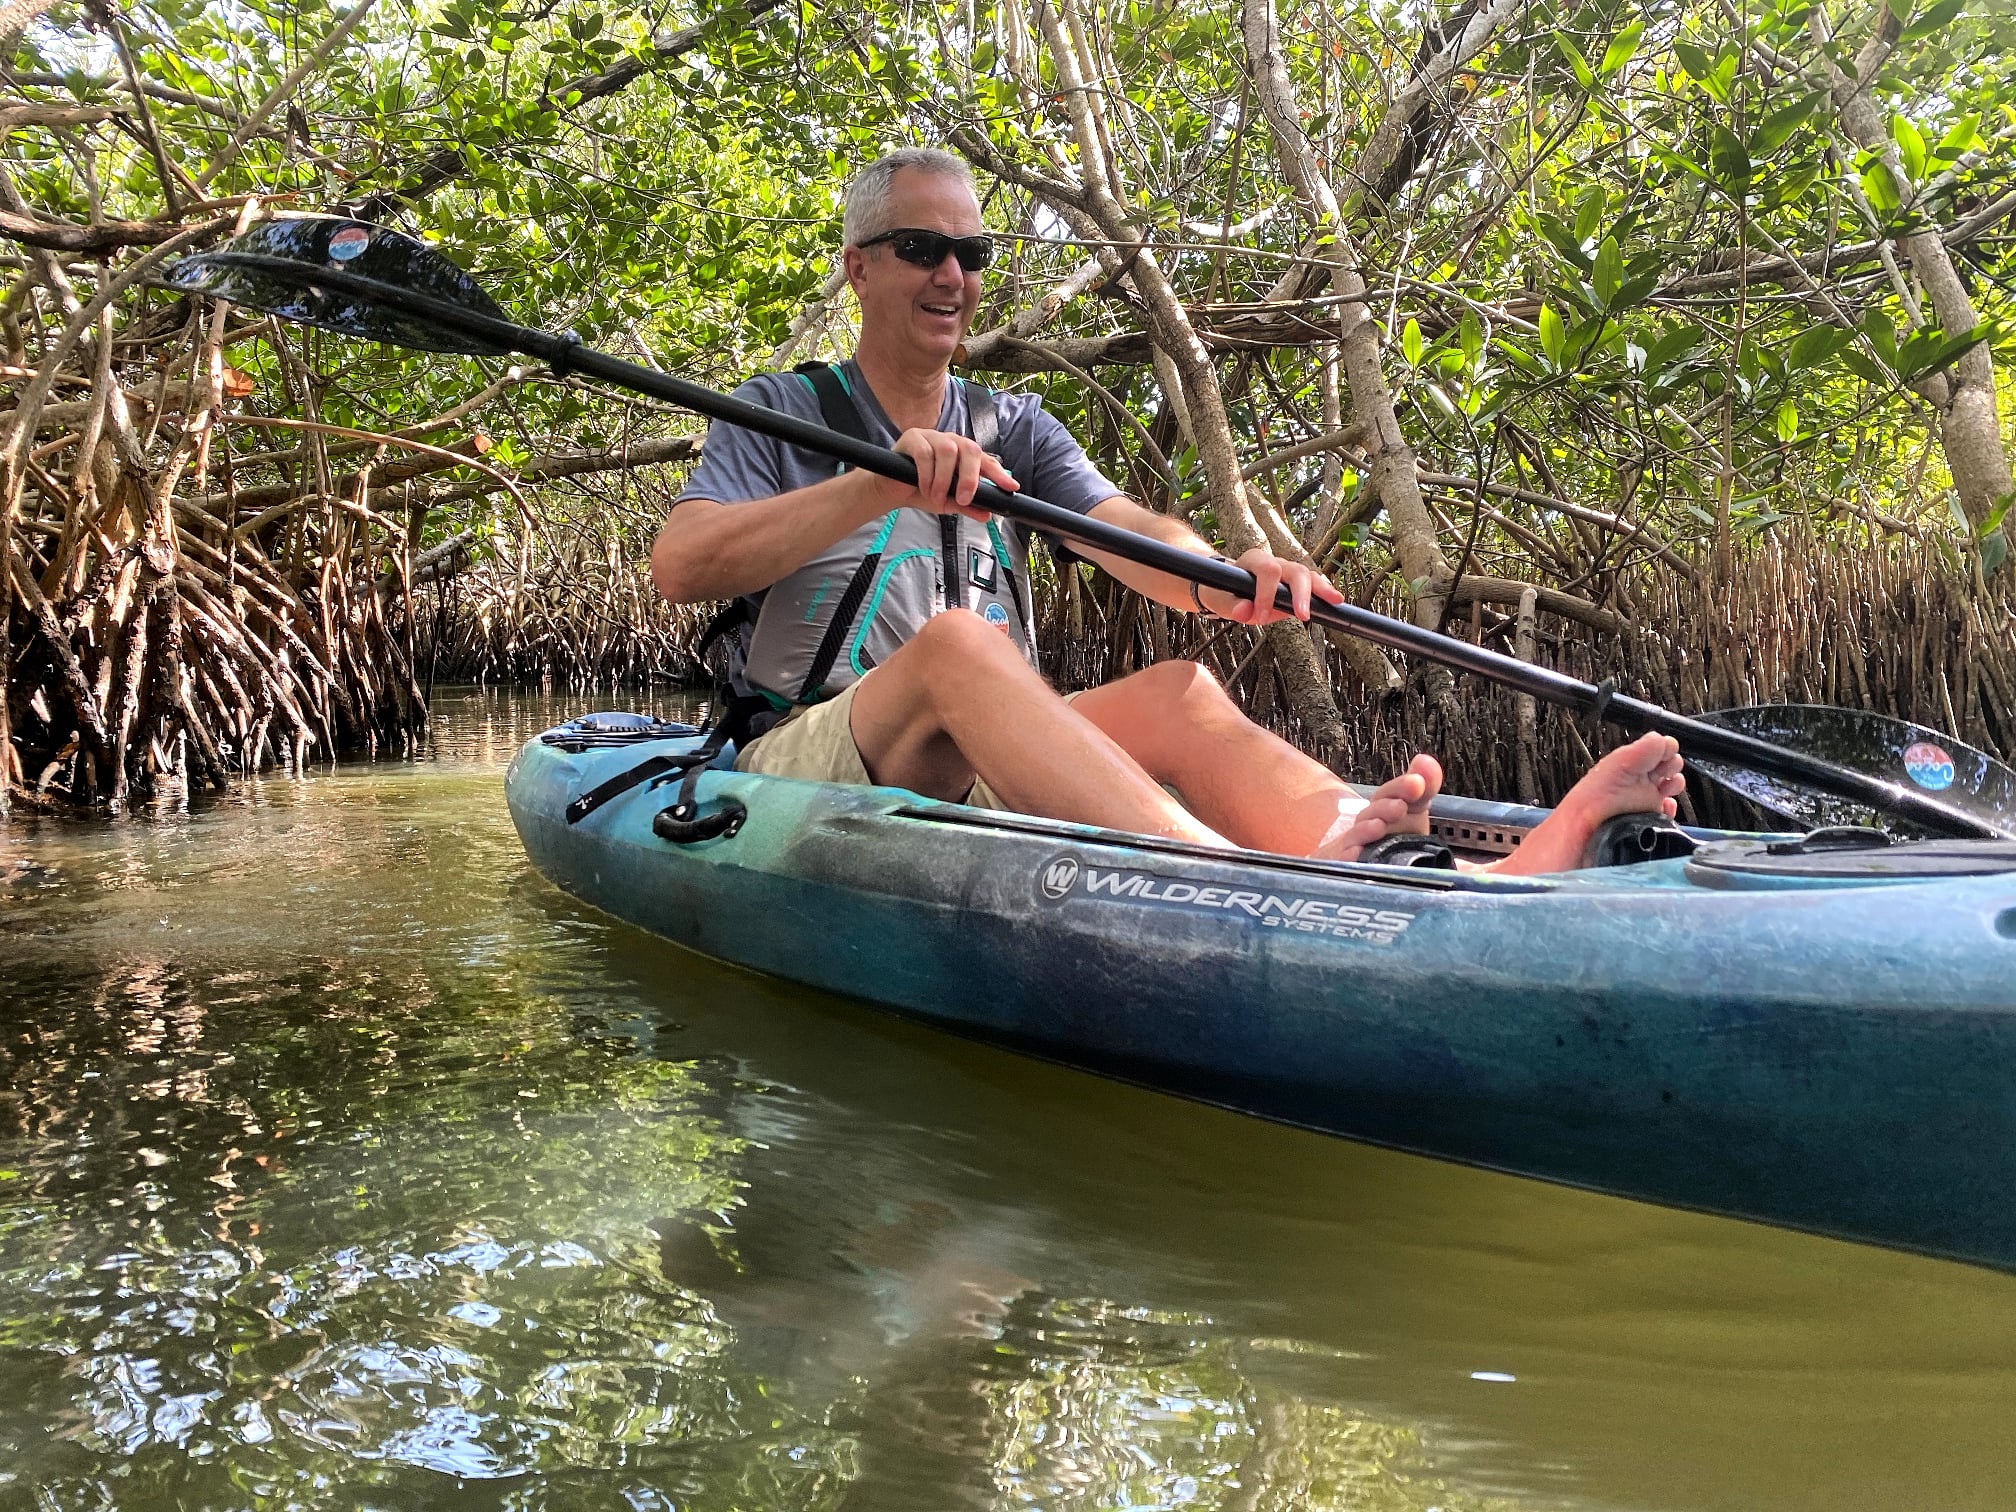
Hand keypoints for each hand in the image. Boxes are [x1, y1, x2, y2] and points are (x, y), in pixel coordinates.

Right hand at [870, 428, 1019, 521]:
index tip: (1010, 487)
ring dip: (943, 478)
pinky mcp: (912, 438)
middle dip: (970, 476)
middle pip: (969, 448)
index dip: (999, 472)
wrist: (890, 491)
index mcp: (962, 454)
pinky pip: (924, 453)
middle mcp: (950, 441)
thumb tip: (987, 515)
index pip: (985, 459)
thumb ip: (966, 507)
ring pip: (947, 449)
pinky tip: (923, 488)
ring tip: (936, 497)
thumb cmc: (920, 491)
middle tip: (964, 499)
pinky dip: (926, 474)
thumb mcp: (947, 503)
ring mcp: (931, 436)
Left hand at [1197, 547, 1343, 623]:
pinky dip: (1323, 590)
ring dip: (1321, 588)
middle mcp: (1274, 560)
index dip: (1266, 594)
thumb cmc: (1227, 593)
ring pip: (1307, 574)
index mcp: (1254, 560)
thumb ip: (1233, 607)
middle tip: (1303, 616)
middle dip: (1300, 593)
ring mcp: (1287, 569)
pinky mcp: (1296, 581)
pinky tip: (1335, 601)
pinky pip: (1312, 582)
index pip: (1267, 571)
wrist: (1229, 588)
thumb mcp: (1223, 602)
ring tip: (1335, 601)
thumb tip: (1244, 611)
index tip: (1260, 618)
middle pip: (1294, 570)